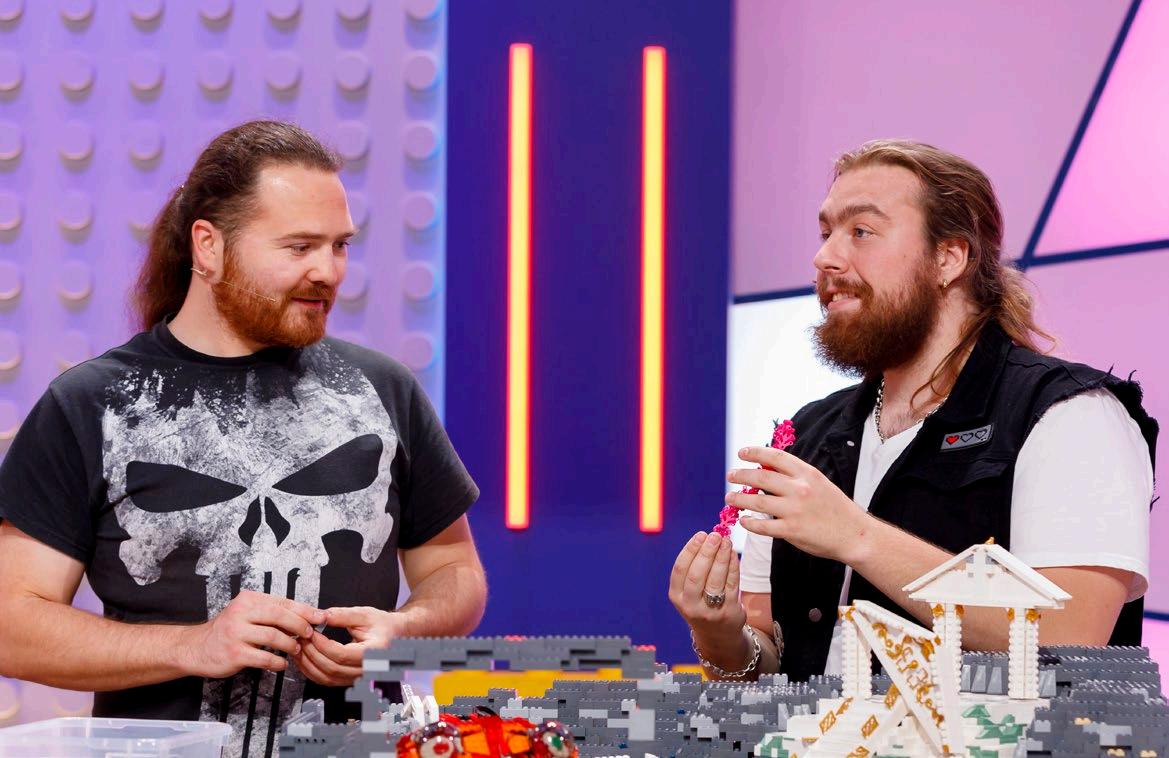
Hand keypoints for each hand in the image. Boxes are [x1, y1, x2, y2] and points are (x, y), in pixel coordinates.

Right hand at [178, 590, 323, 677]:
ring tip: (295, 649)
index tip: (320, 617)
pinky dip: (277, 662)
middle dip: (300, 626)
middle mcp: (241, 613)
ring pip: (274, 637)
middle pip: (280, 616)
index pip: (283, 602)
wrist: (196, 648)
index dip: (305, 610)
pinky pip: (264, 658)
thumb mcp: (247, 614)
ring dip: (290, 645)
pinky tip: (281, 664)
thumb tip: (305, 617)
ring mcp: (236, 633)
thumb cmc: (228, 630)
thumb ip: (271, 613)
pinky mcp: (234, 653)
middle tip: (310, 634)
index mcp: (248, 600)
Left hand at [292, 606, 405, 686]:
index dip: (322, 645)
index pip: (342, 654)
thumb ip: (343, 615)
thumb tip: (321, 616)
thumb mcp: (365, 614)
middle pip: (332, 668)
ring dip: (309, 665)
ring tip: (298, 648)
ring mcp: (358, 677)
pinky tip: (304, 660)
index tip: (311, 633)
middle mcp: (367, 669)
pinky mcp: (350, 680)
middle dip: (312, 653)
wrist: (395, 635)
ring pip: (327, 678)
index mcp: (374, 652)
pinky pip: (327, 681)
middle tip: (301, 638)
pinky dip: (312, 672)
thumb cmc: (383, 625)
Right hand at [668, 532, 749, 668]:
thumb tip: (707, 537)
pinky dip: (733, 567)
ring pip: (715, 579)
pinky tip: (733, 554)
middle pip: (697, 574)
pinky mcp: (728, 612)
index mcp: (677, 597)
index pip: (680, 569)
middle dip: (706, 552)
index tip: (700, 535)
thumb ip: (694, 568)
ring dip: (721, 557)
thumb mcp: (689, 591)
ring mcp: (709, 610)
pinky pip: (731, 585)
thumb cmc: (702, 604)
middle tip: (715, 535)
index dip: (690, 550)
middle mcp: (690, 605)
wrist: (718, 636)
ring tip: (726, 541)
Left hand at [728, 446, 869, 562]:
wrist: (855, 535)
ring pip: (757, 501)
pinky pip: (763, 526)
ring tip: (730, 498)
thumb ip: (796, 476)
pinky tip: (744, 520)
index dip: (755, 452)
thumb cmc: (836, 508)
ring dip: (739, 498)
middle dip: (741, 475)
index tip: (742, 453)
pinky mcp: (792, 531)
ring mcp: (795, 510)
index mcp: (807, 474)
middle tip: (730, 475)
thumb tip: (767, 468)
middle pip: (761, 476)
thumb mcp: (820, 483)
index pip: (775, 456)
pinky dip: (750, 523)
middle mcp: (800, 489)